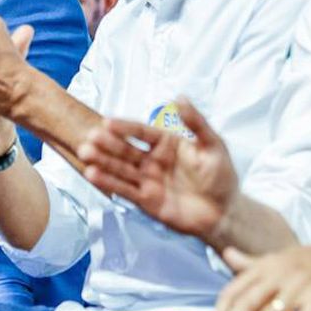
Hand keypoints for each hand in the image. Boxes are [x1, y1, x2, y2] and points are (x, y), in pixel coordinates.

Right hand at [77, 100, 238, 239]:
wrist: (225, 213)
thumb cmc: (222, 177)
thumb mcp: (213, 145)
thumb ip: (195, 122)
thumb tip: (180, 97)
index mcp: (166, 143)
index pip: (141, 132)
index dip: (125, 127)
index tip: (107, 121)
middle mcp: (152, 159)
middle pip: (126, 149)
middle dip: (107, 143)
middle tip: (90, 136)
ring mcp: (147, 179)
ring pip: (120, 168)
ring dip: (102, 161)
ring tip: (85, 153)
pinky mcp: (145, 199)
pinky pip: (124, 189)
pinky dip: (108, 183)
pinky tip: (93, 175)